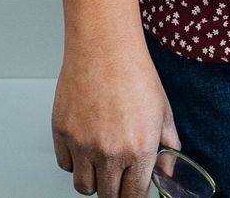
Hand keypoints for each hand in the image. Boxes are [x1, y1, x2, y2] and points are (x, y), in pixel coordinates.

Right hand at [51, 37, 179, 197]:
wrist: (104, 47)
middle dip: (115, 189)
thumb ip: (168, 148)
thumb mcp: (163, 112)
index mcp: (140, 150)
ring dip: (93, 179)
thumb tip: (166, 171)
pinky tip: (85, 145)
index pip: (134, 196)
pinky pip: (66, 165)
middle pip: (108, 196)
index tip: (132, 190)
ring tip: (101, 162)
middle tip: (118, 175)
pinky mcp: (62, 134)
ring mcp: (83, 145)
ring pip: (84, 186)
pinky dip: (74, 161)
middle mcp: (110, 153)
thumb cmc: (134, 73)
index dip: (134, 195)